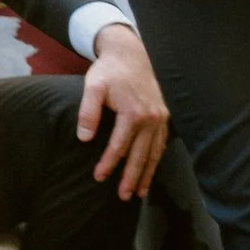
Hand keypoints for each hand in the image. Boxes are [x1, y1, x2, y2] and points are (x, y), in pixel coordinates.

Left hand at [78, 24, 168, 200]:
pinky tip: (151, 170)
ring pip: (154, 152)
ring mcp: (161, 118)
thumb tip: (85, 139)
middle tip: (123, 196)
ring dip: (147, 173)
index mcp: (133, 113)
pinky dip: (157, 158)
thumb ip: (88, 112)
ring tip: (139, 192)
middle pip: (140, 155)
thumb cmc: (110, 71)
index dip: (108, 163)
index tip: (99, 177)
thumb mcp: (93, 87)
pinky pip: (162, 143)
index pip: (119, 146)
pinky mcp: (165, 116)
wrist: (131, 53)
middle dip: (131, 178)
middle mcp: (151, 118)